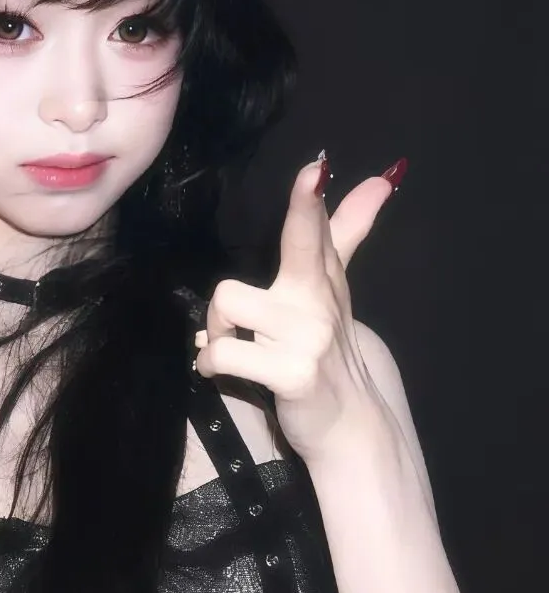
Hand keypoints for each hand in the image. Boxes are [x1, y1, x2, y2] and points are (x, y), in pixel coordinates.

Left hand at [192, 152, 404, 466]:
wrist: (349, 427)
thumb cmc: (328, 351)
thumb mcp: (334, 290)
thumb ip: (346, 233)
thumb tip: (382, 179)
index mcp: (322, 280)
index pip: (322, 230)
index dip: (315, 199)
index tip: (319, 165)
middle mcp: (319, 302)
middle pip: (304, 244)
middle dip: (308, 210)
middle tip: (312, 177)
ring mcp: (309, 338)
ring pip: (228, 301)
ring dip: (214, 327)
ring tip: (226, 343)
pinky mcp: (292, 374)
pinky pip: (223, 352)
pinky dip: (209, 362)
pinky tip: (216, 369)